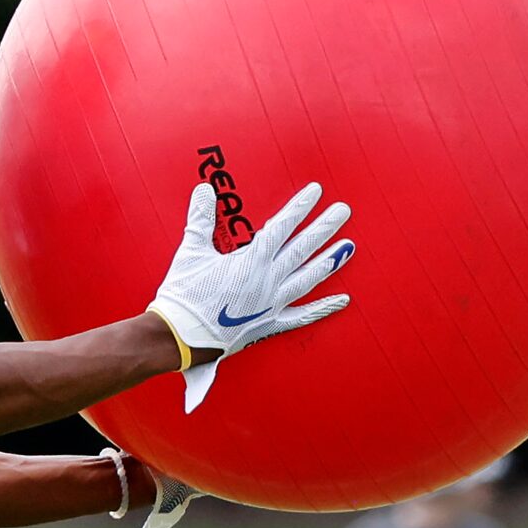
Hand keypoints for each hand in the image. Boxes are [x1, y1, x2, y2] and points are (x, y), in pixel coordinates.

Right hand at [149, 180, 355, 363]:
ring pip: (308, 278)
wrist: (179, 337)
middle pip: (302, 249)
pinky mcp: (268, 324)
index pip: (282, 227)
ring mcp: (272, 303)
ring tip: (349, 246)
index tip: (316, 192)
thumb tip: (204, 190)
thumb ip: (200, 219)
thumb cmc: (183, 296)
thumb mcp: (190, 252)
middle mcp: (267, 280)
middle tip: (343, 211)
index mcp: (250, 261)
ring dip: (329, 261)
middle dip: (324, 227)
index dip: (300, 207)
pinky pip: (302, 316)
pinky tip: (342, 300)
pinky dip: (323, 308)